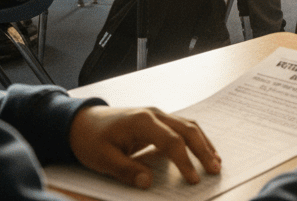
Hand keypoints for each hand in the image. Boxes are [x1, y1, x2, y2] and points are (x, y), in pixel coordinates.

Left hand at [68, 105, 220, 188]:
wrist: (80, 122)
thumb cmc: (90, 139)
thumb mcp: (102, 159)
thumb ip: (126, 170)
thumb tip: (148, 182)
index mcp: (142, 121)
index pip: (172, 141)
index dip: (185, 161)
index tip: (193, 179)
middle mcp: (155, 114)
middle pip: (188, 130)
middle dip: (203, 150)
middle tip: (215, 169)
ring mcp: (158, 115)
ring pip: (189, 126)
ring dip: (204, 144)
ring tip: (216, 162)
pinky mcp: (157, 121)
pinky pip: (182, 128)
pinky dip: (195, 140)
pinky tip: (202, 151)